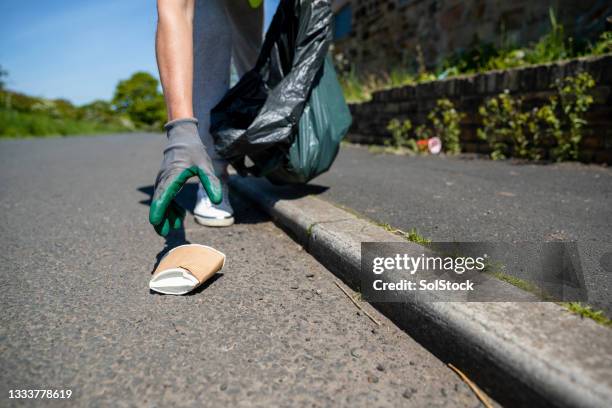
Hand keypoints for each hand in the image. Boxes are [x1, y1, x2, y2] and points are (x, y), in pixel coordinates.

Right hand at [149, 118, 221, 235]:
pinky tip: (179, 216)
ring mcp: (162, 181)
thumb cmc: (194, 151)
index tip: (156, 223)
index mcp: (172, 177)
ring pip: (160, 202)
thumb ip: (211, 183)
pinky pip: (164, 197)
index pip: (162, 197)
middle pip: (158, 203)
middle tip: (164, 234)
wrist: (182, 137)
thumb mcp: (205, 166)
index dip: (159, 211)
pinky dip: (169, 208)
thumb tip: (218, 201)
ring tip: (173, 228)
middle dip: (160, 219)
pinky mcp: (165, 181)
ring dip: (166, 215)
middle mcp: (163, 180)